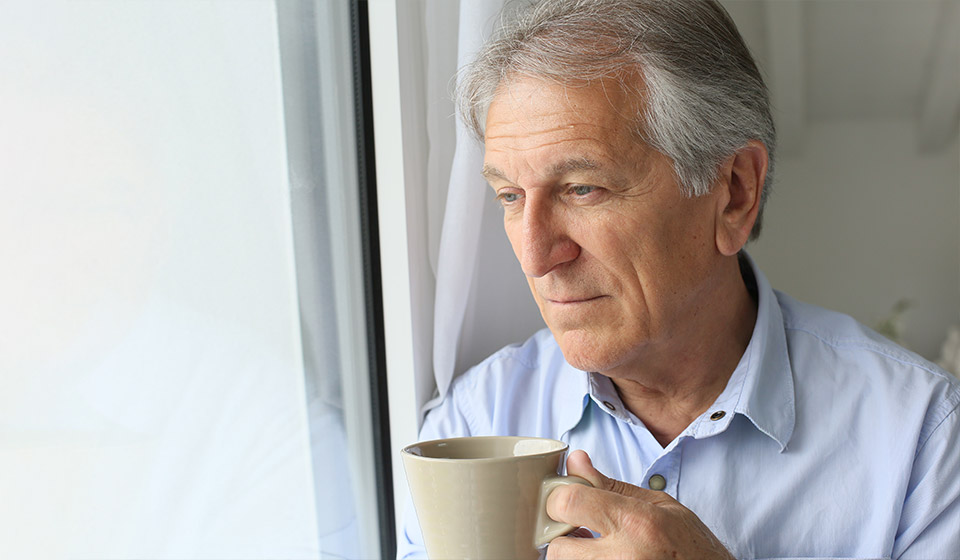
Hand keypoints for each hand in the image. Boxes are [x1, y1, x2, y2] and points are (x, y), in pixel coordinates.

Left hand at [545, 450, 733, 559]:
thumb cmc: (692, 547)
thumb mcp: (659, 506)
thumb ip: (611, 485)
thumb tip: (576, 461)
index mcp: (636, 523)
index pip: (569, 502)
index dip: (559, 498)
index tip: (565, 500)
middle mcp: (623, 556)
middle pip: (557, 547)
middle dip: (562, 537)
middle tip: (580, 532)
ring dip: (573, 556)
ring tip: (594, 548)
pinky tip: (600, 559)